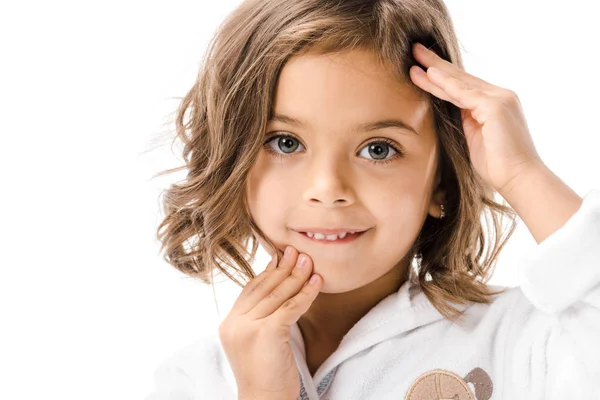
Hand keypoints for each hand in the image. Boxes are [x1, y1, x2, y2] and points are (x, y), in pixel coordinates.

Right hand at [218, 246, 320, 399]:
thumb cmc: (264, 375)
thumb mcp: (254, 342)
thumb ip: (257, 318)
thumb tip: (274, 289)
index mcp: (230, 323)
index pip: (250, 289)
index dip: (267, 271)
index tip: (280, 256)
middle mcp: (235, 323)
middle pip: (264, 288)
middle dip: (283, 267)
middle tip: (297, 251)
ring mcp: (249, 327)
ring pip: (278, 295)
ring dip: (297, 275)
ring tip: (309, 261)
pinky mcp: (267, 333)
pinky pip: (291, 307)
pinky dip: (306, 294)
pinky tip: (317, 283)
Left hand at [409, 42, 542, 197]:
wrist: (519, 179)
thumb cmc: (497, 165)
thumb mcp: (476, 137)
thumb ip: (466, 120)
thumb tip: (451, 111)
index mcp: (494, 103)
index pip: (463, 85)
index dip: (441, 76)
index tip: (421, 67)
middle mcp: (500, 96)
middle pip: (461, 77)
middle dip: (436, 64)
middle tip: (415, 49)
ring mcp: (499, 99)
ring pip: (460, 82)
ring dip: (435, 70)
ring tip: (415, 57)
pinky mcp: (495, 107)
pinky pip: (465, 93)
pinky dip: (447, 84)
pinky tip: (431, 74)